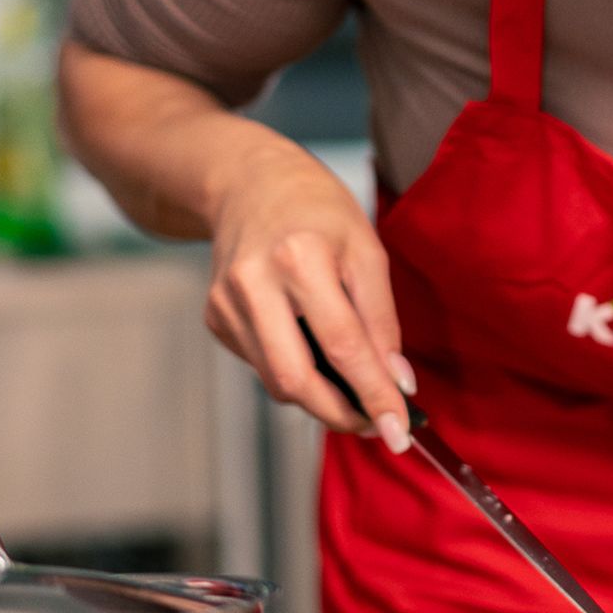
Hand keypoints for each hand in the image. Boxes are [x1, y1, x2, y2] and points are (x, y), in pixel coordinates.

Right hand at [203, 143, 415, 450]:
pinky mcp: (214, 316)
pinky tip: (309, 347)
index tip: (399, 431)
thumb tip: (397, 381)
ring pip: (276, 381)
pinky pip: (261, 364)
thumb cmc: (319, 212)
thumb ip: (382, 318)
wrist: (249, 181)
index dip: (374, 394)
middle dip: (340, 414)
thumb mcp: (366, 249)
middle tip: (376, 424)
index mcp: (300, 257)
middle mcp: (253, 283)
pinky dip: (294, 370)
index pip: (343, 345)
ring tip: (353, 388)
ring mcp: (225, 303)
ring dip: (320, 398)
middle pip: (296, 379)